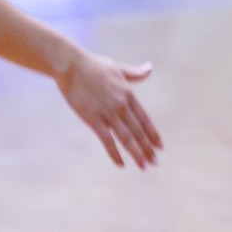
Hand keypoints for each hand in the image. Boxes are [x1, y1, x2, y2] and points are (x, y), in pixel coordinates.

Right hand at [57, 50, 161, 168]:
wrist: (72, 65)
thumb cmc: (93, 65)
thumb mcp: (118, 68)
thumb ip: (135, 73)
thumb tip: (150, 68)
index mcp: (128, 94)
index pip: (144, 119)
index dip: (152, 134)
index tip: (160, 146)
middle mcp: (122, 105)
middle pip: (138, 131)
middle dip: (147, 148)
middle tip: (154, 163)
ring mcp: (108, 113)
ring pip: (127, 138)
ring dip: (136, 153)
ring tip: (144, 166)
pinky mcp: (93, 119)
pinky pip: (107, 140)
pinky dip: (115, 153)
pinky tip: (121, 164)